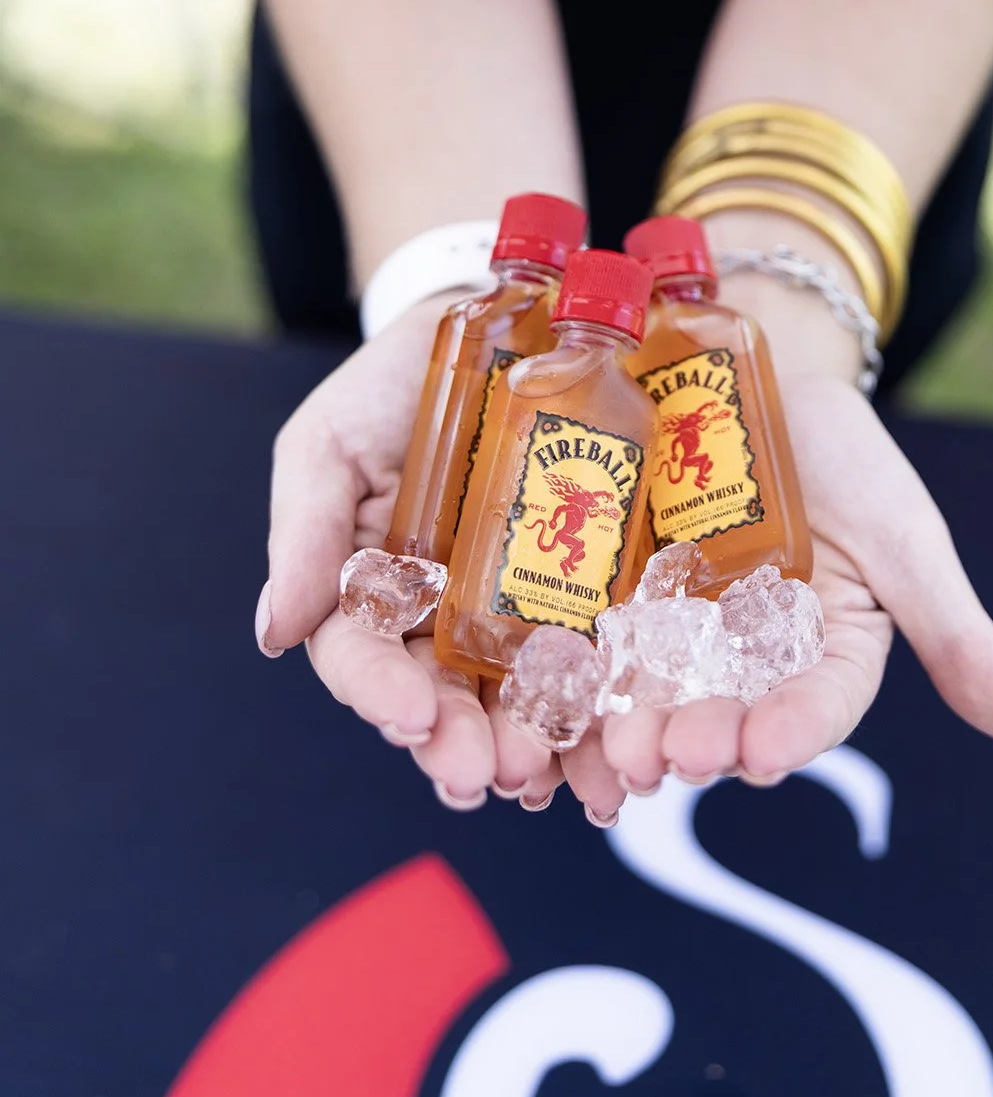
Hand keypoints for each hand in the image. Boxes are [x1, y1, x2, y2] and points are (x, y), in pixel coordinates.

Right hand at [255, 299, 560, 810]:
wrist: (503, 315)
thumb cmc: (395, 382)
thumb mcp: (330, 441)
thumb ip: (306, 531)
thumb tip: (273, 635)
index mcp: (371, 591)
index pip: (364, 659)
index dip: (383, 694)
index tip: (412, 718)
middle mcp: (440, 615)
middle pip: (444, 699)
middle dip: (462, 744)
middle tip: (488, 775)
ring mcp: (517, 606)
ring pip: (519, 697)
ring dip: (534, 747)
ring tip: (552, 780)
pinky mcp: (590, 587)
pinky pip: (597, 657)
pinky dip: (604, 709)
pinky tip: (615, 748)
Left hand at [563, 370, 992, 819]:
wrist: (756, 362)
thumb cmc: (847, 452)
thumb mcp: (906, 535)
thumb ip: (957, 635)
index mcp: (827, 653)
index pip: (815, 705)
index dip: (789, 734)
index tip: (758, 755)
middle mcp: (748, 657)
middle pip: (723, 710)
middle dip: (695, 738)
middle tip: (667, 756)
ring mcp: (675, 626)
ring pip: (652, 689)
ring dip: (629, 725)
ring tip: (612, 745)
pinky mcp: (614, 591)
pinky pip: (592, 637)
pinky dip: (576, 670)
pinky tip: (553, 687)